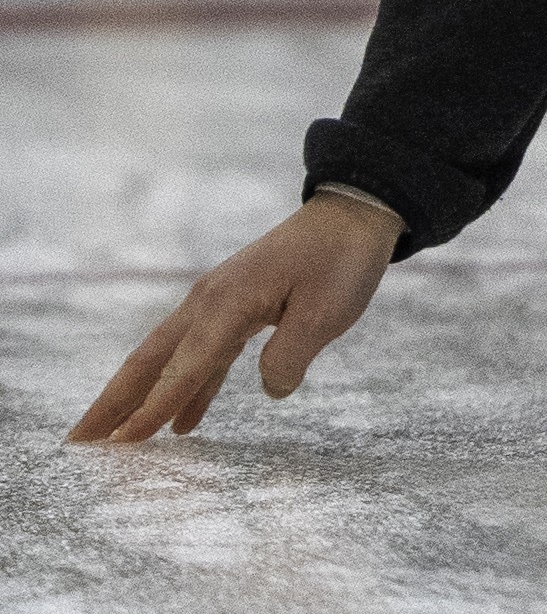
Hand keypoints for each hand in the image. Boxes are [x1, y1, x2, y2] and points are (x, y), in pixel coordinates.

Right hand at [67, 191, 402, 442]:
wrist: (354, 213)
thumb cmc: (342, 260)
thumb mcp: (326, 312)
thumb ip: (290, 355)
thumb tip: (270, 389)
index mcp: (227, 303)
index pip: (183, 369)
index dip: (153, 409)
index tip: (121, 446)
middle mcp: (210, 302)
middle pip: (150, 360)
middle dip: (113, 402)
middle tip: (79, 443)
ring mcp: (218, 302)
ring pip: (168, 359)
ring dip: (141, 397)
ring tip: (115, 441)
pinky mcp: (235, 305)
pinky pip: (200, 354)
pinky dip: (186, 387)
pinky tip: (183, 422)